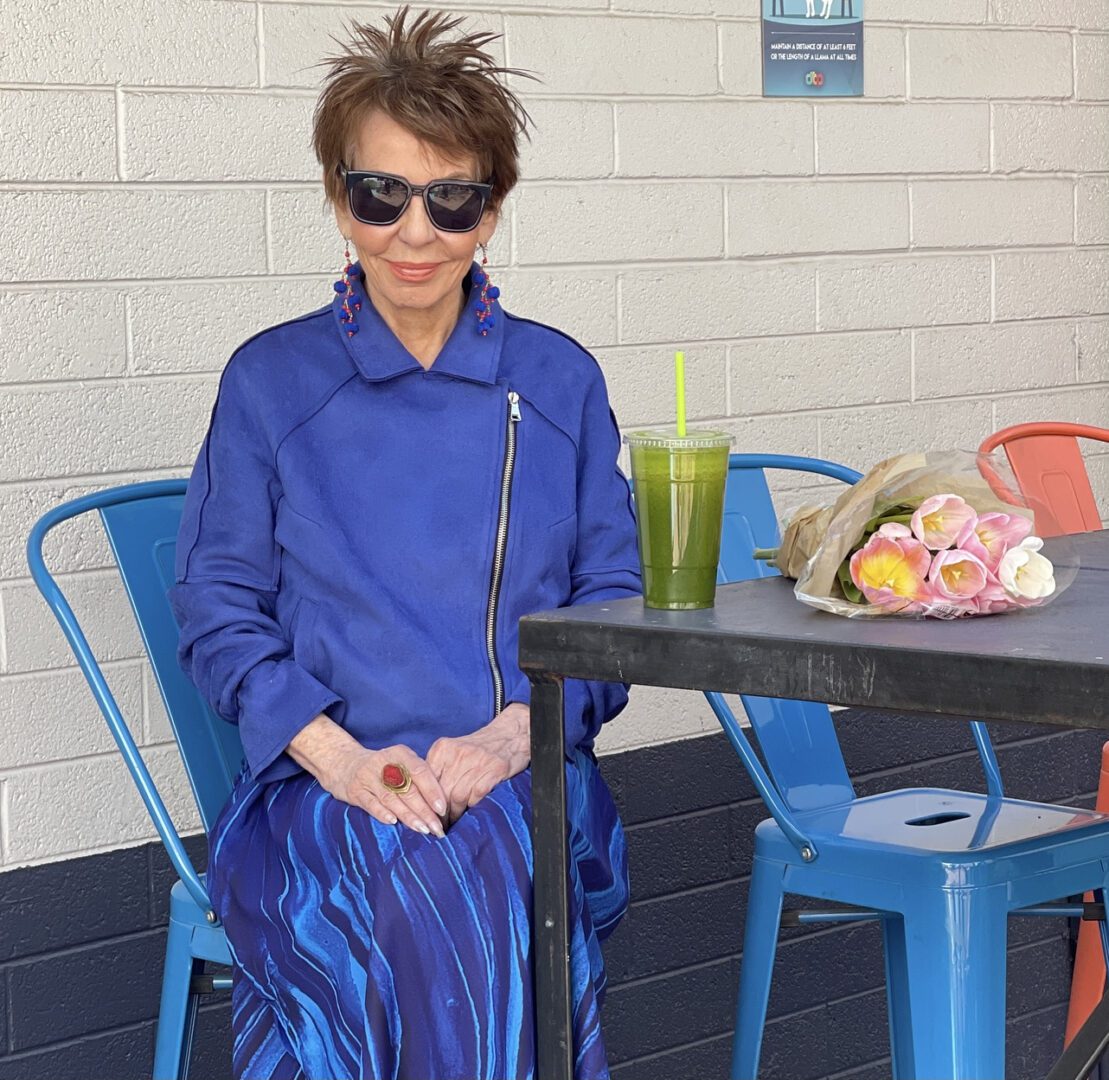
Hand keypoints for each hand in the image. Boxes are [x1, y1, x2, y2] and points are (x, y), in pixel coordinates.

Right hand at [323, 743, 447, 837]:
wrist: (344, 764)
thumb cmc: (383, 768)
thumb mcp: (400, 763)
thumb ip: (418, 776)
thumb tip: (442, 803)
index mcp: (401, 753)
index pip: (420, 771)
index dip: (432, 791)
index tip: (443, 809)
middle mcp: (385, 762)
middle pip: (408, 789)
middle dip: (424, 811)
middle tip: (436, 828)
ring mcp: (368, 776)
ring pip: (392, 799)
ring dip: (408, 816)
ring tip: (422, 830)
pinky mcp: (356, 790)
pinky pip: (370, 803)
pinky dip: (382, 813)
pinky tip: (393, 823)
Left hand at [426, 703, 530, 824]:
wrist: (510, 734)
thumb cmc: (479, 748)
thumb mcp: (453, 752)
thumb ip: (439, 770)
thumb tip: (424, 801)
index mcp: (442, 748)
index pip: (426, 781)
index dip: (425, 803)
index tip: (425, 817)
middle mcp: (457, 753)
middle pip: (441, 791)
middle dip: (439, 814)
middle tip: (438, 827)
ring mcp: (477, 760)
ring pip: (457, 797)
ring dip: (454, 815)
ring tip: (453, 824)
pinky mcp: (494, 769)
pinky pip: (476, 796)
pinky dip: (471, 809)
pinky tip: (470, 814)